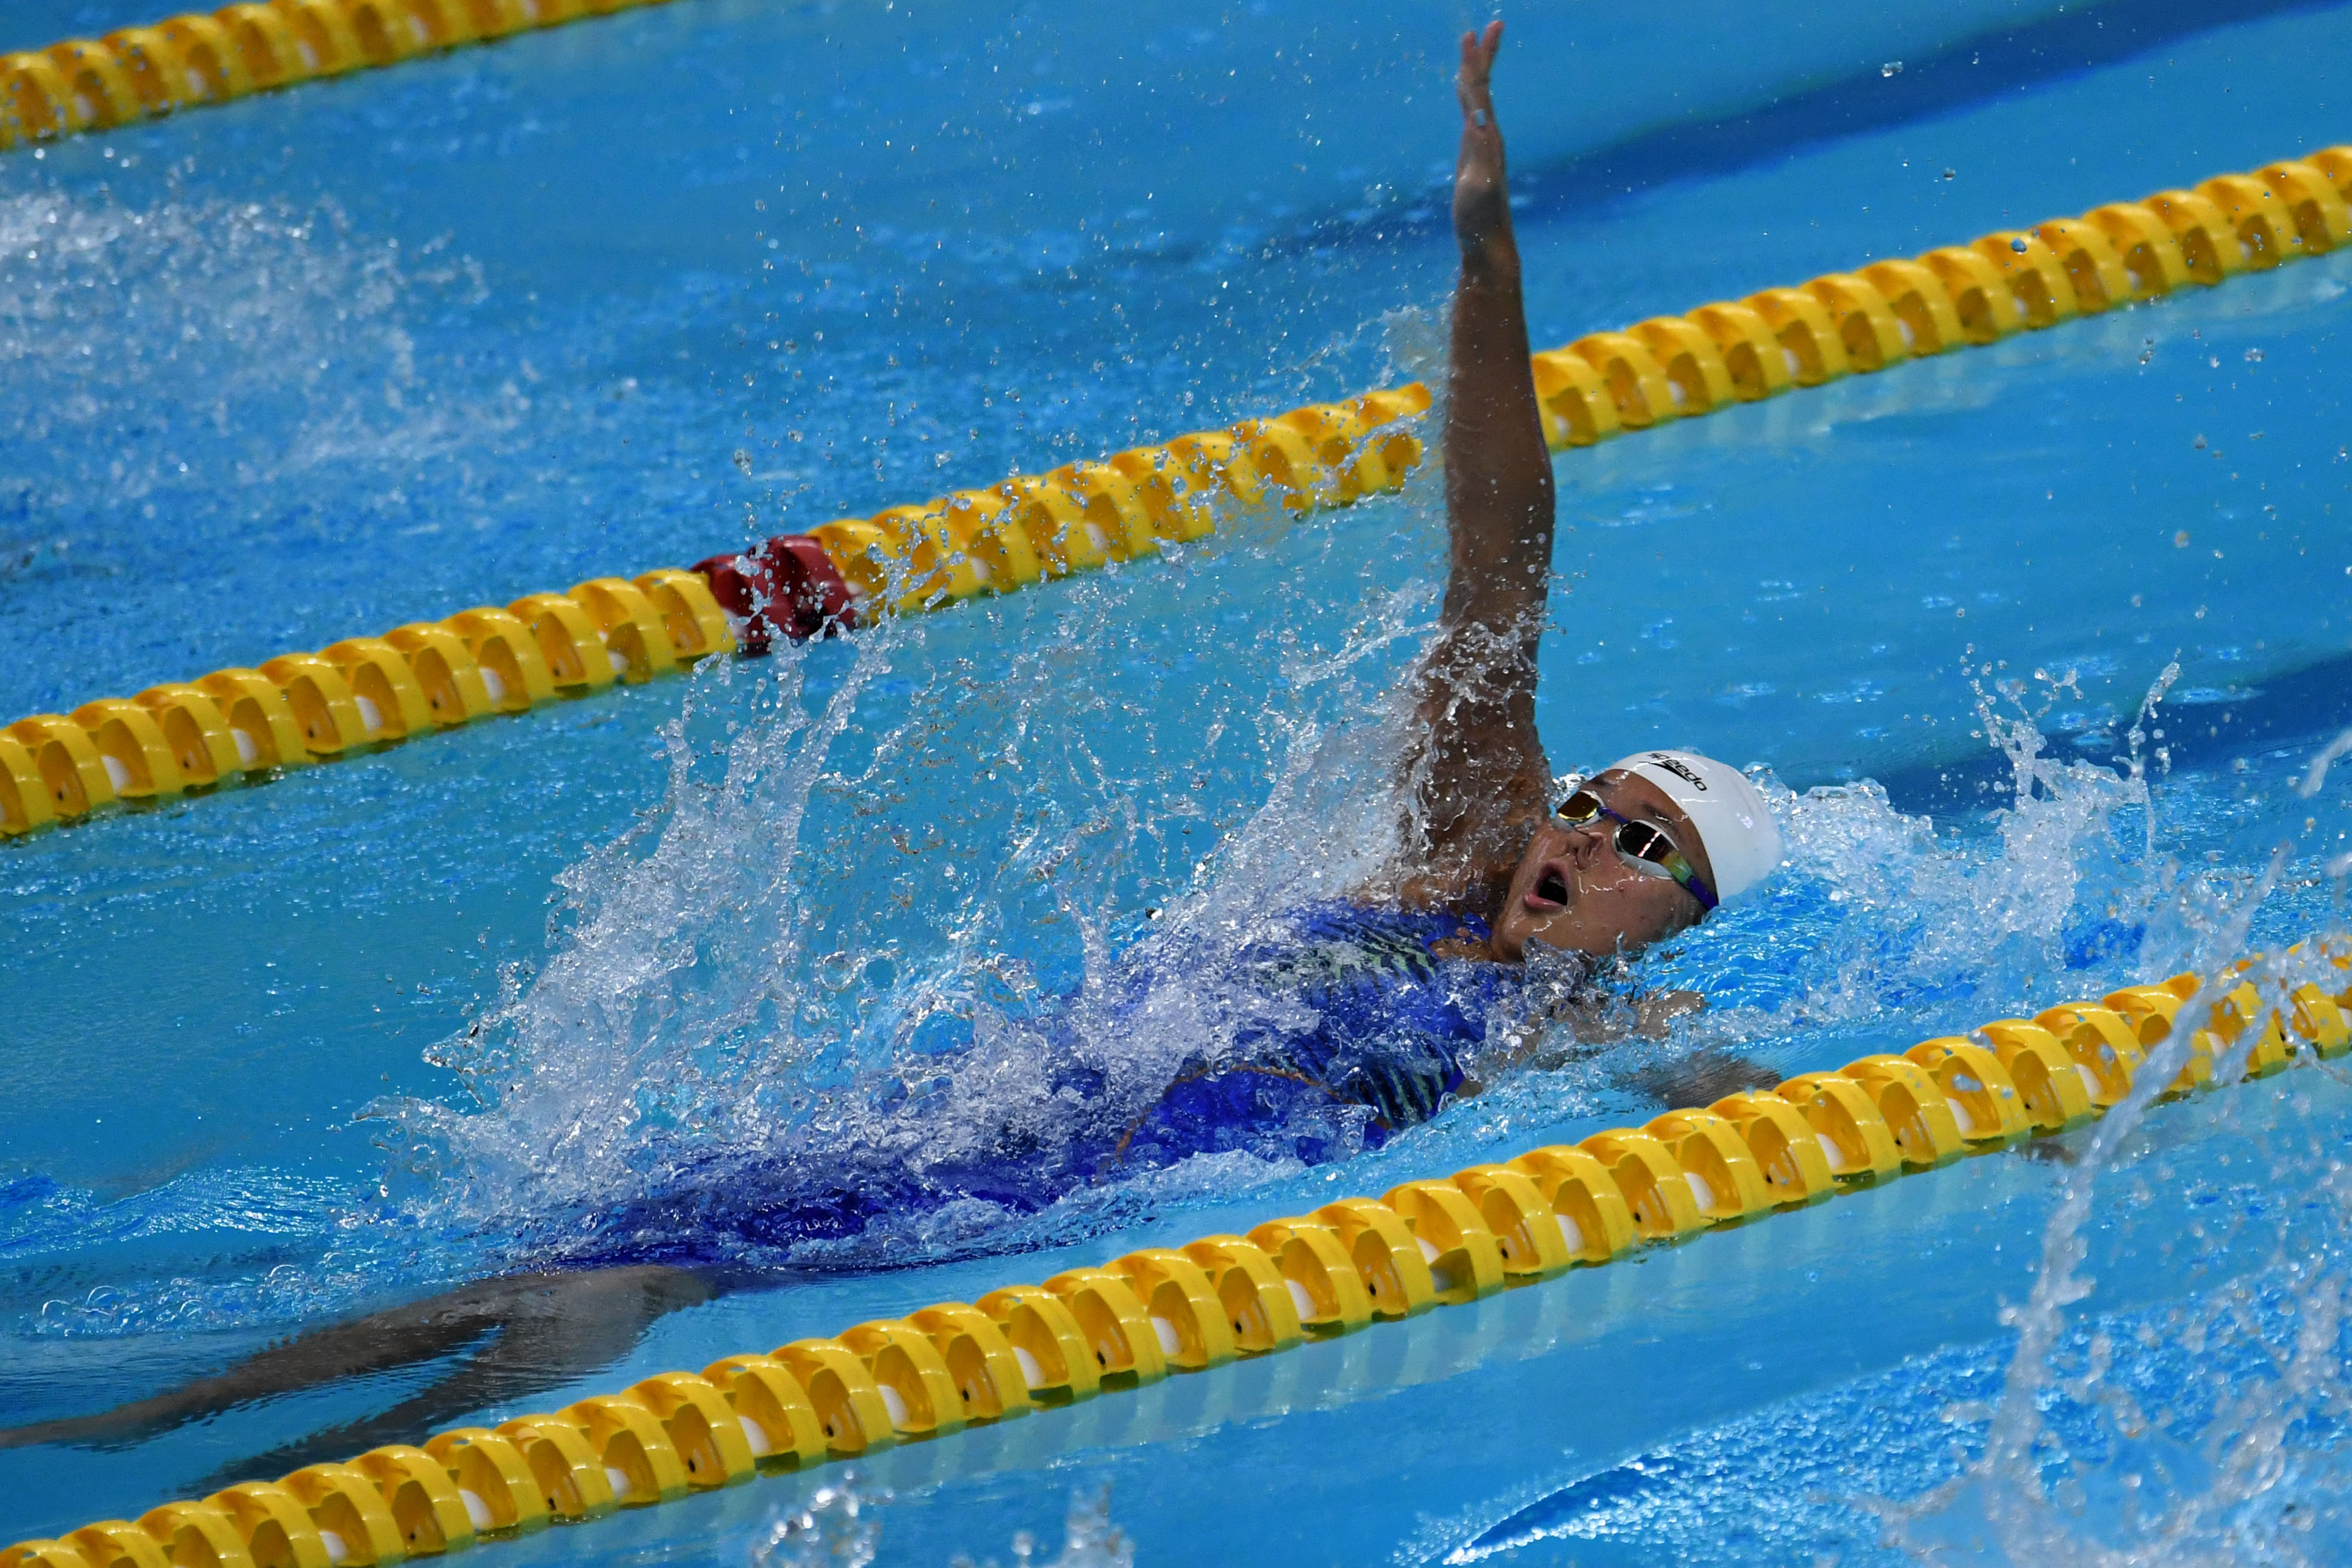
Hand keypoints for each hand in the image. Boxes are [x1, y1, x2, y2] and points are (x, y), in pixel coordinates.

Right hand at [1453, 21, 1508, 256]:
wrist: (1488, 244)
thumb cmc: (1480, 221)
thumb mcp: (1479, 190)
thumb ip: (1482, 159)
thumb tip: (1481, 128)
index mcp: (1487, 138)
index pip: (1480, 92)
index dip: (1476, 64)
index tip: (1474, 34)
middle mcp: (1488, 136)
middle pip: (1484, 88)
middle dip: (1484, 57)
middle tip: (1490, 25)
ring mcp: (1481, 146)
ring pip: (1479, 100)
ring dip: (1476, 72)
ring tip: (1473, 49)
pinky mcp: (1474, 157)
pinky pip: (1472, 116)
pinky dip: (1468, 98)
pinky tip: (1465, 93)